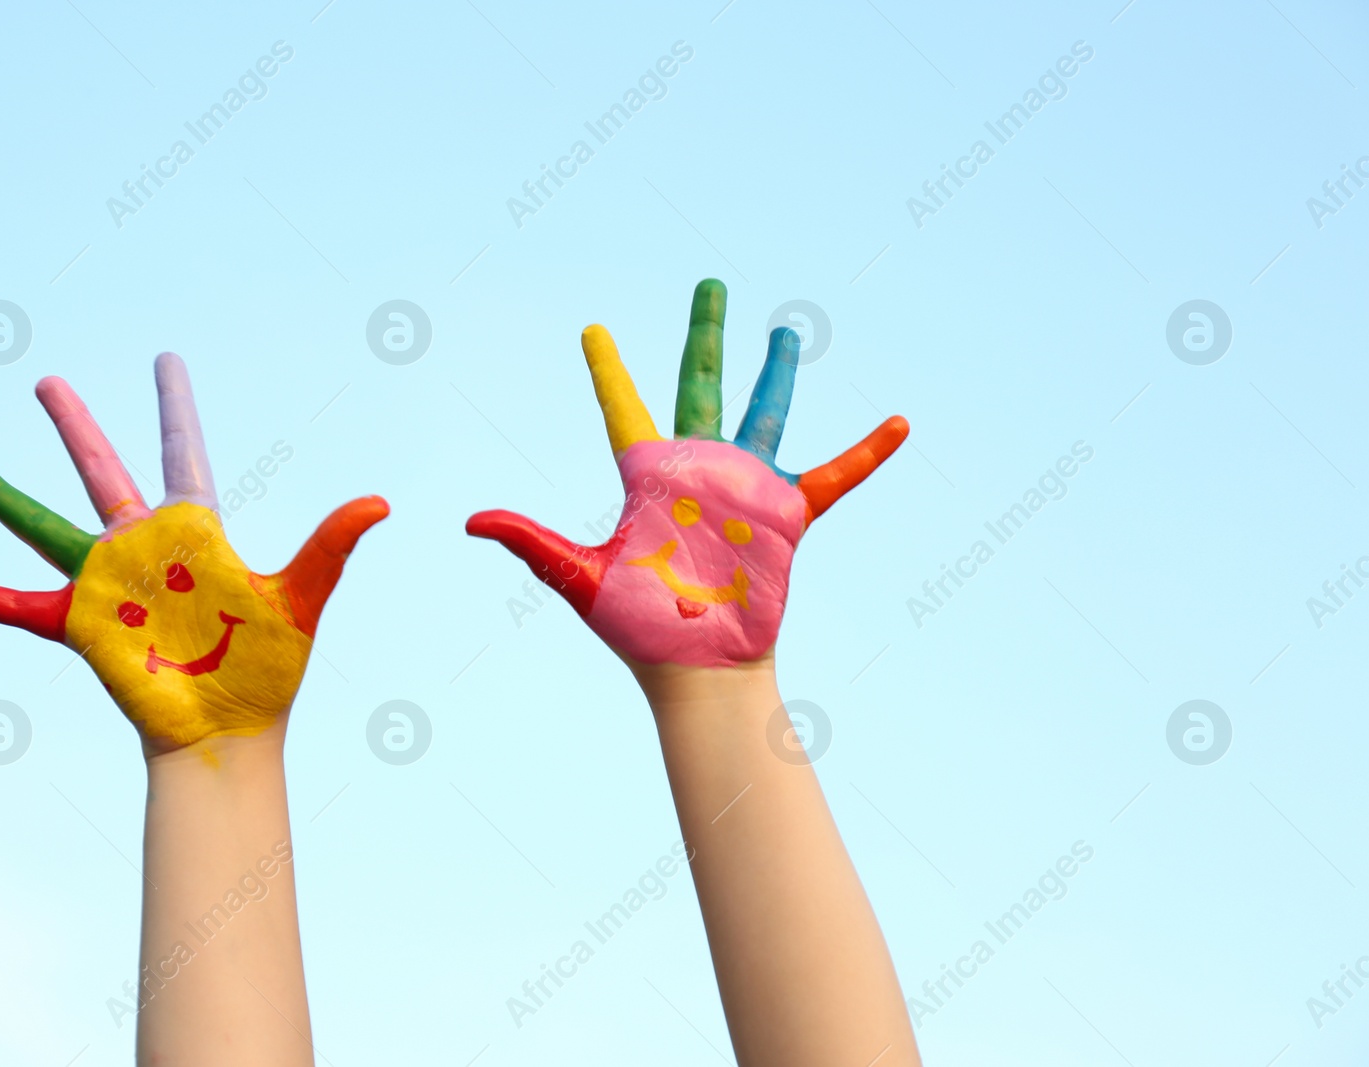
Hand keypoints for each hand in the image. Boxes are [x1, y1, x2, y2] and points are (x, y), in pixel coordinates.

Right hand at [0, 353, 386, 752]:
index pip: (184, 452)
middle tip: (47, 381)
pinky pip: (20, 606)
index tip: (167, 362)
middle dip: (78, 425)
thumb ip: (330, 546)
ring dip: (7, 500)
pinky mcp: (84, 624)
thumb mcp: (301, 598)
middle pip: (103, 470)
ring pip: (48, 527)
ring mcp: (109, 583)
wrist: (230, 729)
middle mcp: (145, 547)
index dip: (175, 408)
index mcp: (196, 532)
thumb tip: (379, 503)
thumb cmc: (268, 669)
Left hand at [467, 279, 906, 667]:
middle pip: (699, 384)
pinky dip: (866, 452)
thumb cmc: (638, 630)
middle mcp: (698, 471)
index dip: (608, 371)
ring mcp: (745, 489)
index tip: (593, 331)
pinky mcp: (787, 515)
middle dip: (705, 334)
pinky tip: (898, 424)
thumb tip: (469, 521)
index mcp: (647, 478)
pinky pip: (834, 475)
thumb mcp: (578, 577)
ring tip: (785, 331)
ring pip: (764, 413)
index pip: (623, 410)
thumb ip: (532, 541)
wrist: (697, 671)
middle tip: (710, 286)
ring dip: (775, 373)